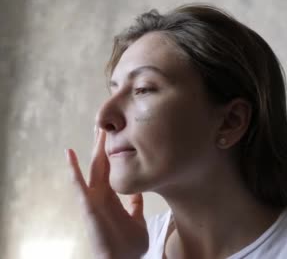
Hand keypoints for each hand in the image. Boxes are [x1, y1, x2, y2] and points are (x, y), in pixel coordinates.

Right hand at [66, 128, 148, 258]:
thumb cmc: (128, 245)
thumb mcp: (137, 218)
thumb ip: (135, 204)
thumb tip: (138, 191)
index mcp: (114, 195)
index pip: (114, 168)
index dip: (116, 151)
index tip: (121, 132)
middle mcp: (101, 194)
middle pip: (103, 162)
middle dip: (105, 142)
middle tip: (108, 121)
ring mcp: (93, 198)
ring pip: (93, 167)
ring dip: (95, 148)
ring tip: (97, 127)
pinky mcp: (88, 205)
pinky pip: (78, 184)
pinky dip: (73, 169)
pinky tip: (68, 153)